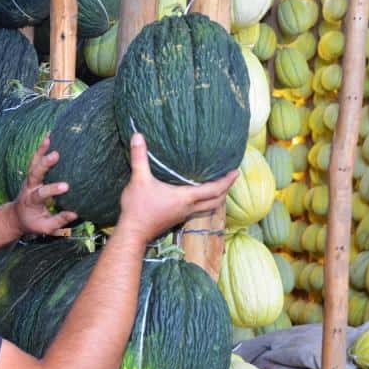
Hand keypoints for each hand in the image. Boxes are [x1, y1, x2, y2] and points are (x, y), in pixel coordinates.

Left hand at [12, 136, 77, 234]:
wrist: (17, 215)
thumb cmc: (33, 222)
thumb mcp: (44, 227)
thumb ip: (58, 220)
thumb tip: (75, 213)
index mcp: (31, 201)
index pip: (41, 194)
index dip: (53, 189)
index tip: (66, 186)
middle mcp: (29, 187)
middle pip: (34, 173)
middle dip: (44, 164)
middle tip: (56, 155)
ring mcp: (29, 179)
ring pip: (33, 163)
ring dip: (41, 151)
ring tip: (50, 138)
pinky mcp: (32, 173)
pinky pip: (35, 159)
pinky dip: (41, 148)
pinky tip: (49, 136)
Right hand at [116, 133, 238, 241]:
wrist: (132, 232)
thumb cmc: (138, 208)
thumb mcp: (138, 180)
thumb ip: (139, 157)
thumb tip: (137, 135)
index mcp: (185, 198)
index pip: (214, 190)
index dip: (226, 181)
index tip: (235, 172)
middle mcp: (188, 208)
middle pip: (216, 201)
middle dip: (226, 190)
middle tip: (231, 178)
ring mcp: (183, 215)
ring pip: (208, 208)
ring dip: (217, 198)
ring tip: (219, 187)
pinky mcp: (176, 219)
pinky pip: (198, 211)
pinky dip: (205, 203)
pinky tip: (198, 196)